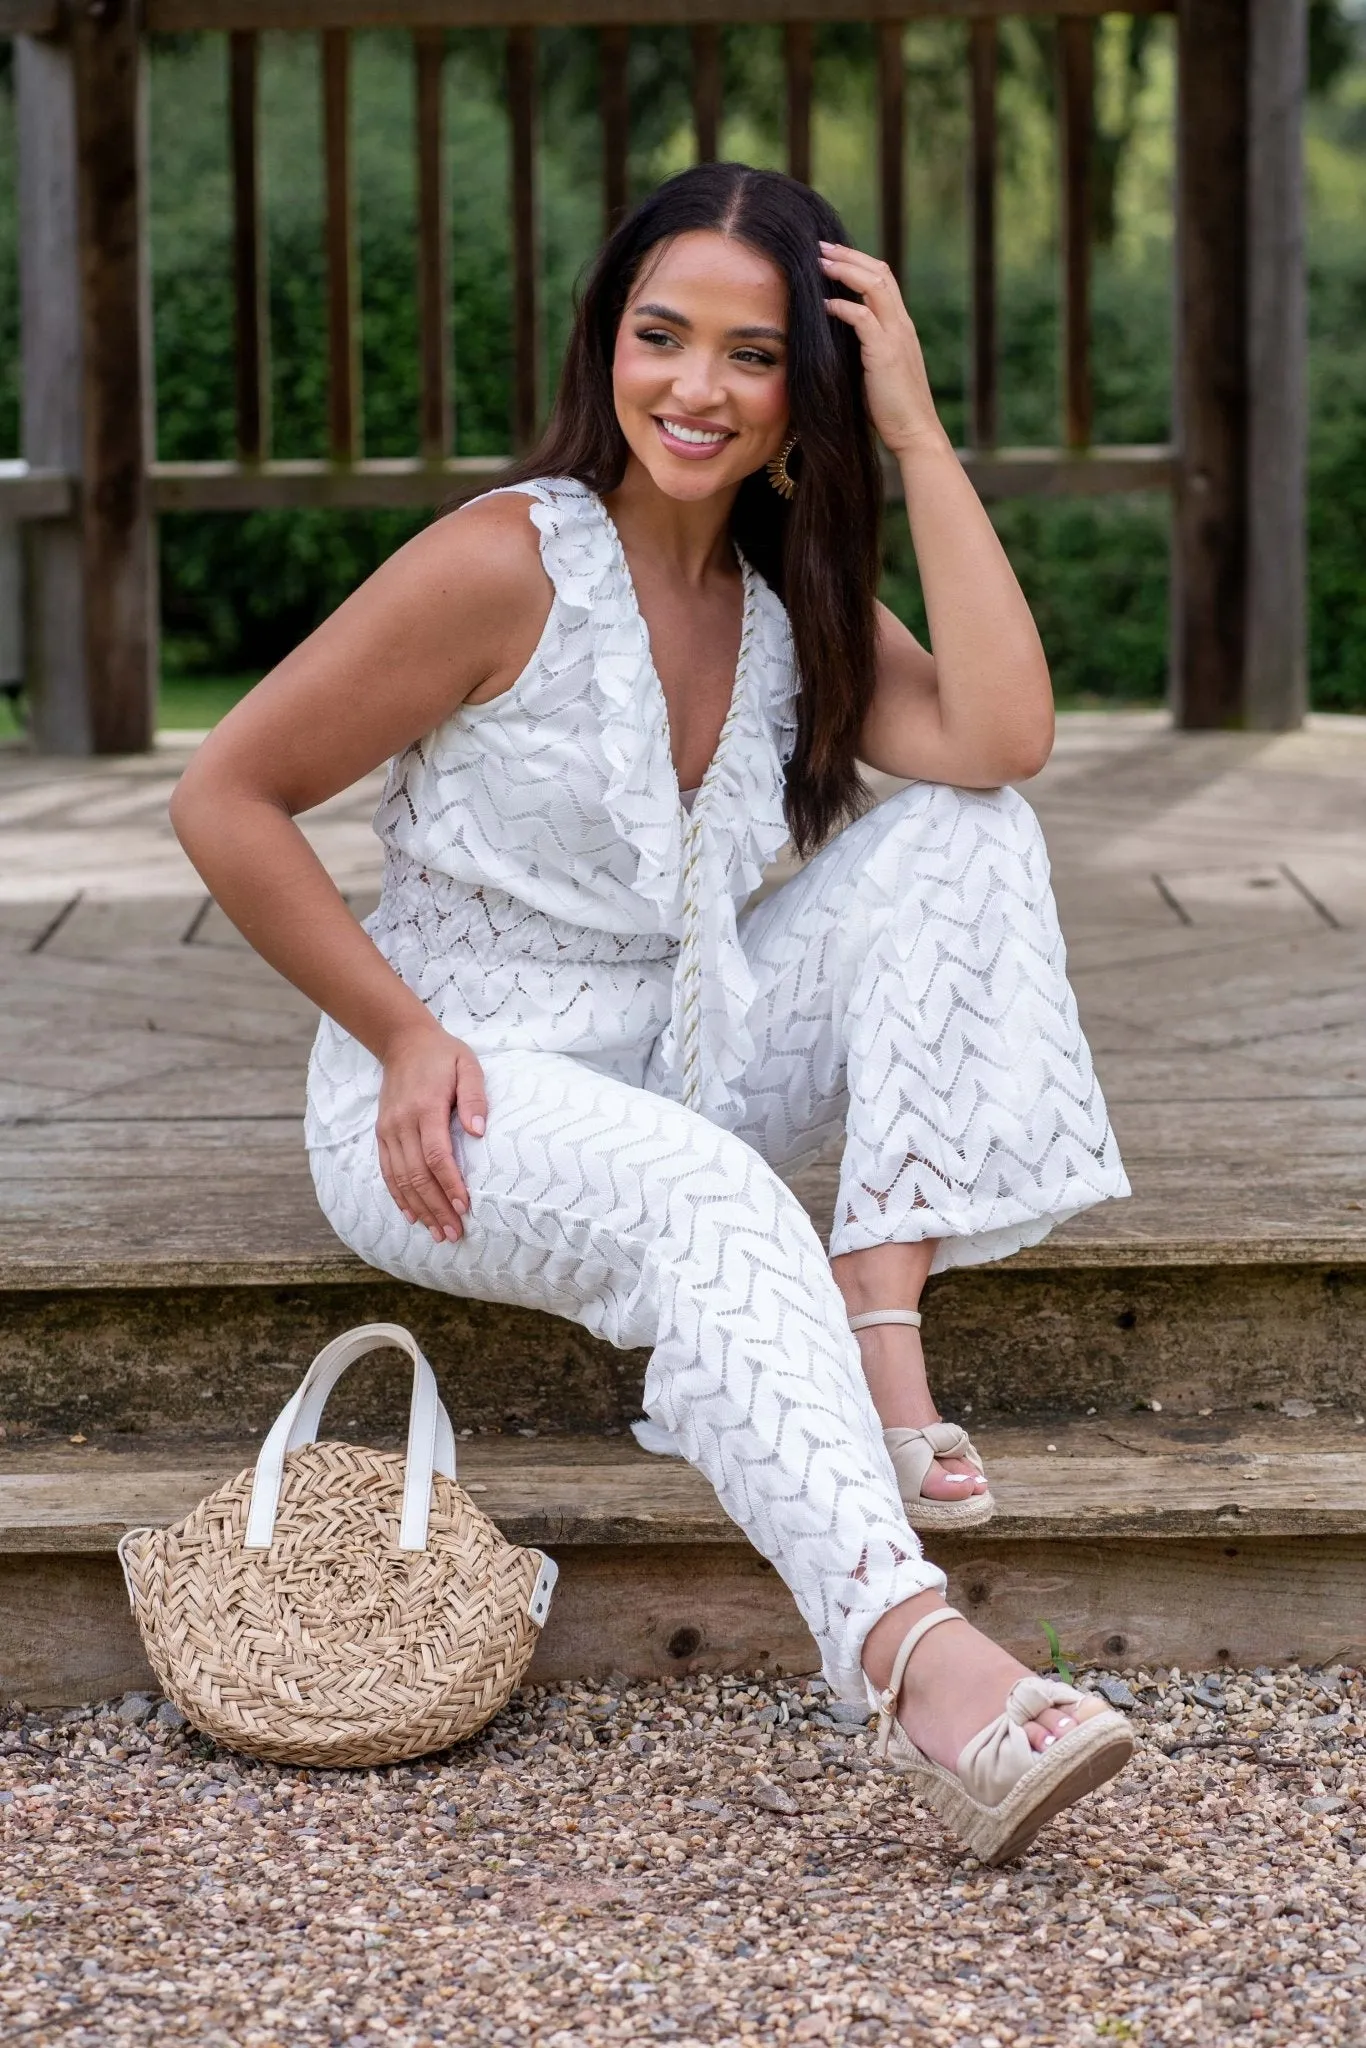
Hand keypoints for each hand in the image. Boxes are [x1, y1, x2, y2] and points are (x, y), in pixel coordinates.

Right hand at [375, 1022, 486, 1243]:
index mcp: (426, 1108)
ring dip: (419, 1209)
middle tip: (454, 1233)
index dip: (450, 1184)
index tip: (465, 1207)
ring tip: (437, 1233)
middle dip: (436, 1207)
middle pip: (417, 1175)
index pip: (437, 1156)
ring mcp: (389, 1130)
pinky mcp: (382, 1134)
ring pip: (400, 1179)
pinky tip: (412, 1216)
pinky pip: (388, 1172)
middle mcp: (402, 1123)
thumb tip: (479, 1131)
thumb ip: (475, 1096)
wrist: (402, 1042)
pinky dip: (399, 1197)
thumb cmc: (443, 1055)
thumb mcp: (467, 1065)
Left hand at [820, 242, 947, 459]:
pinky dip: (843, 306)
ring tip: (819, 263)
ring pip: (875, 285)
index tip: (832, 256)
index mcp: (901, 327)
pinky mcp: (885, 353)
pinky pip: (863, 317)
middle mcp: (902, 325)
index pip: (883, 280)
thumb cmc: (892, 409)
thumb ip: (863, 348)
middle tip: (821, 247)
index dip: (858, 263)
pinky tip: (824, 305)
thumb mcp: (876, 370)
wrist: (915, 433)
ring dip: (845, 270)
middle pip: (880, 272)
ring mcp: (896, 336)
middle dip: (849, 256)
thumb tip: (836, 338)